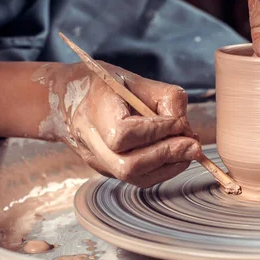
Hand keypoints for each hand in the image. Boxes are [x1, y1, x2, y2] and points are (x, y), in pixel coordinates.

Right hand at [38, 62, 200, 187]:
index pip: (122, 134)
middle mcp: (90, 142)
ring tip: (189, 149)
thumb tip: (185, 125)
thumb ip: (163, 97)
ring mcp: (97, 160)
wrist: (66, 99)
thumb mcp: (133, 80)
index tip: (178, 122)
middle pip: (127, 165)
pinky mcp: (106, 170)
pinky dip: (163, 170)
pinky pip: (138, 179)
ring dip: (169, 166)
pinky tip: (177, 156)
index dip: (155, 131)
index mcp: (93, 112)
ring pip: (134, 178)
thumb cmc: (103, 86)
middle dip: (166, 155)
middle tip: (193, 145)